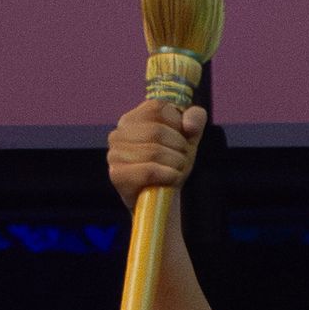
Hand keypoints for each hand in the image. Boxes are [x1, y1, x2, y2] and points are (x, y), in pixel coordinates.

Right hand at [106, 97, 205, 211]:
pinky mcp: (117, 175)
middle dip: (179, 147)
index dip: (178, 124)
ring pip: (154, 151)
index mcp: (132, 118)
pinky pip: (149, 171)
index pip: (158, 107)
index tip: (180, 139)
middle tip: (180, 160)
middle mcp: (118, 133)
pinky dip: (168, 175)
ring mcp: (114, 154)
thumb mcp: (187, 139)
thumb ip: (194, 120)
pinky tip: (170, 179)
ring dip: (175, 163)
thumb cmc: (171, 166)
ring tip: (175, 171)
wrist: (162, 201)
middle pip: (157, 130)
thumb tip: (189, 125)